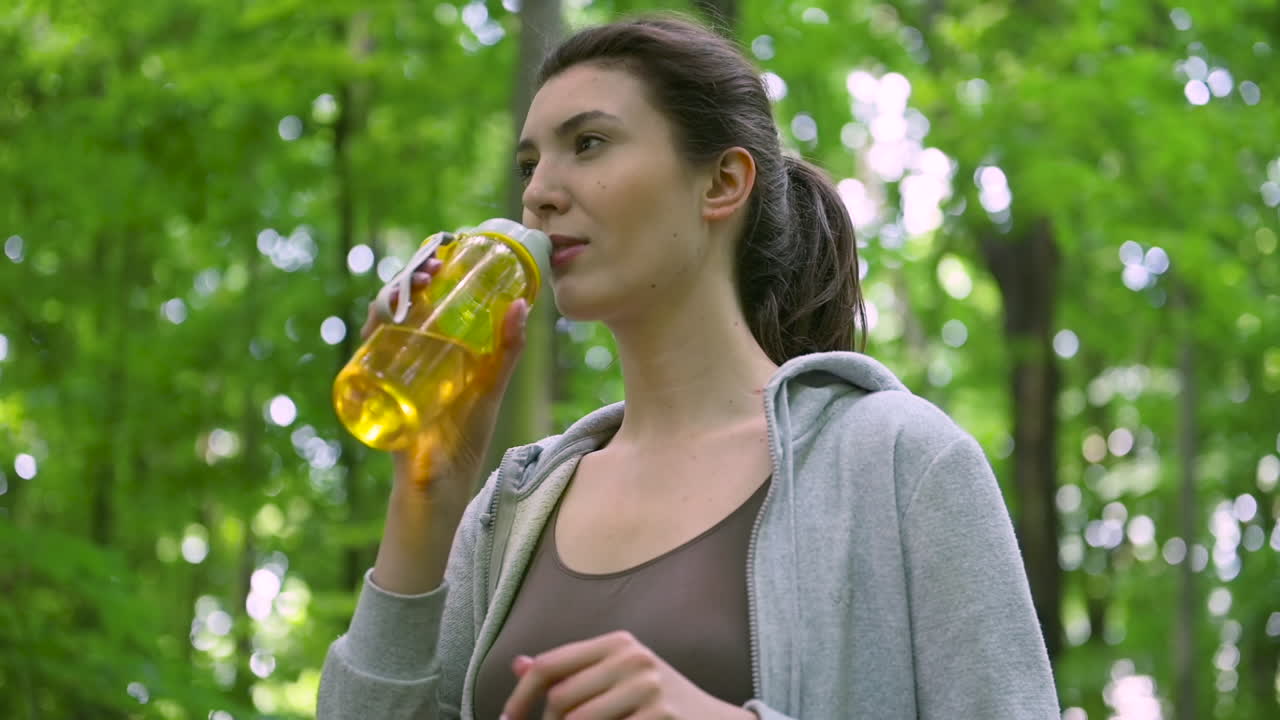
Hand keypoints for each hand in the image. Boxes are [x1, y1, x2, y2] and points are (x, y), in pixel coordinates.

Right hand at [361, 254, 532, 493]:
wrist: (440, 484)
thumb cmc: (464, 436)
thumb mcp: (491, 386)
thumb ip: (508, 350)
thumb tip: (523, 304)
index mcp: (434, 346)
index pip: (425, 296)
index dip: (430, 267)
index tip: (449, 249)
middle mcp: (406, 351)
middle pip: (401, 302)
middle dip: (412, 275)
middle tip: (435, 266)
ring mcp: (388, 368)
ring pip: (381, 320)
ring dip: (392, 294)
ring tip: (416, 285)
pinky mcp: (376, 389)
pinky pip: (365, 353)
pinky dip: (372, 330)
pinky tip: (383, 319)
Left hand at [501, 631, 755, 719]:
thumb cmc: (658, 702)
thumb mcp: (617, 676)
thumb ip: (570, 671)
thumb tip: (518, 664)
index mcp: (618, 643)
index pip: (550, 666)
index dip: (520, 698)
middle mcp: (633, 658)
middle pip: (561, 700)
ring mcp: (649, 688)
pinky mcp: (660, 716)